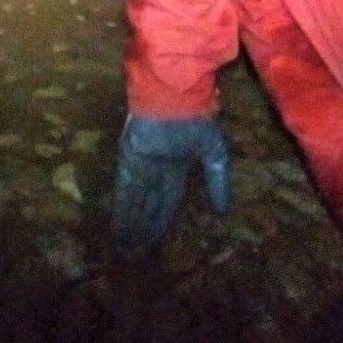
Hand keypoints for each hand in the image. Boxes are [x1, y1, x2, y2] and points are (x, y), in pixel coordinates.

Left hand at [112, 114, 230, 255]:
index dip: (162, 219)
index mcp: (177, 162)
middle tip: (135, 251)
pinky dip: (123, 205)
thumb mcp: (215, 151)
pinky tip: (119, 223)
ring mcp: (142, 160)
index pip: (167, 198)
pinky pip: (125, 184)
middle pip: (148, 202)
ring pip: (135, 198)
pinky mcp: (129, 153)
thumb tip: (222, 211)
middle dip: (143, 225)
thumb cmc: (198, 117)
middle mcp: (157, 165)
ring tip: (125, 246)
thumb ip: (218, 181)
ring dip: (131, 221)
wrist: (179, 90)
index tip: (156, 241)